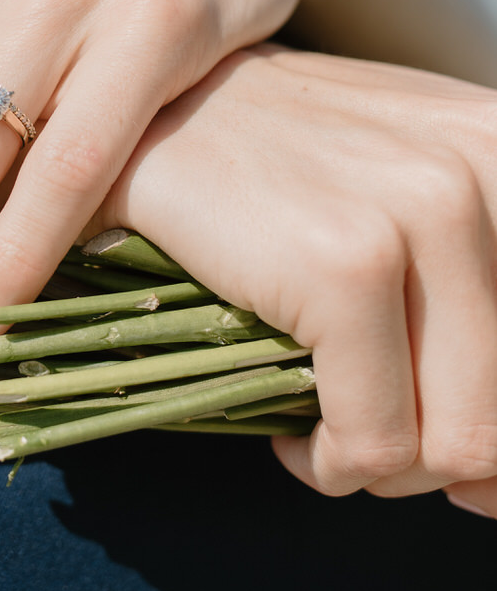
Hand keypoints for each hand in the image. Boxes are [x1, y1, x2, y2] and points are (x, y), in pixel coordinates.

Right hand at [91, 43, 496, 514]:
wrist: (129, 109)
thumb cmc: (263, 169)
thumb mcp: (402, 198)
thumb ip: (471, 298)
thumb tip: (494, 481)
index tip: (460, 466)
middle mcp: (489, 166)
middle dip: (438, 459)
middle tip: (367, 441)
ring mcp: (427, 211)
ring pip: (460, 443)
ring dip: (383, 466)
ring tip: (326, 431)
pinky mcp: (346, 265)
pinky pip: (373, 441)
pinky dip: (328, 465)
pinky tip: (290, 434)